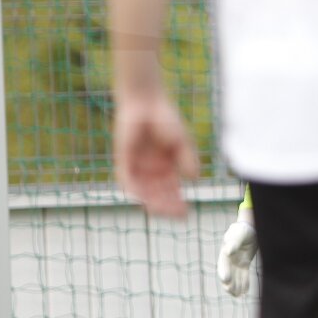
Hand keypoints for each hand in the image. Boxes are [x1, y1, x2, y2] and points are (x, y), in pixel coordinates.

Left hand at [114, 94, 197, 217]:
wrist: (146, 104)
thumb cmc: (166, 119)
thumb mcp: (182, 142)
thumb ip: (188, 159)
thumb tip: (194, 179)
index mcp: (167, 169)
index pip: (172, 192)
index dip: (178, 204)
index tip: (186, 213)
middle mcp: (151, 171)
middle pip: (158, 196)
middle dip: (167, 207)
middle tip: (176, 214)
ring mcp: (137, 167)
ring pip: (143, 192)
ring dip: (152, 202)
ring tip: (161, 209)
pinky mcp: (124, 161)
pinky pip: (127, 181)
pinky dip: (136, 190)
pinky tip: (145, 196)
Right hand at [217, 206, 258, 297]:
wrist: (250, 228)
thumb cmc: (243, 229)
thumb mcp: (239, 234)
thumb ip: (233, 242)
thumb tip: (227, 252)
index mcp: (226, 252)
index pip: (224, 264)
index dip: (224, 272)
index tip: (226, 280)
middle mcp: (230, 259)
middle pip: (228, 273)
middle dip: (229, 283)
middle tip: (231, 291)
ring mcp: (237, 262)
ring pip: (236, 277)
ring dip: (236, 286)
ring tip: (238, 296)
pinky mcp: (244, 263)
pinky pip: (244, 275)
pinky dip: (244, 283)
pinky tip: (245, 292)